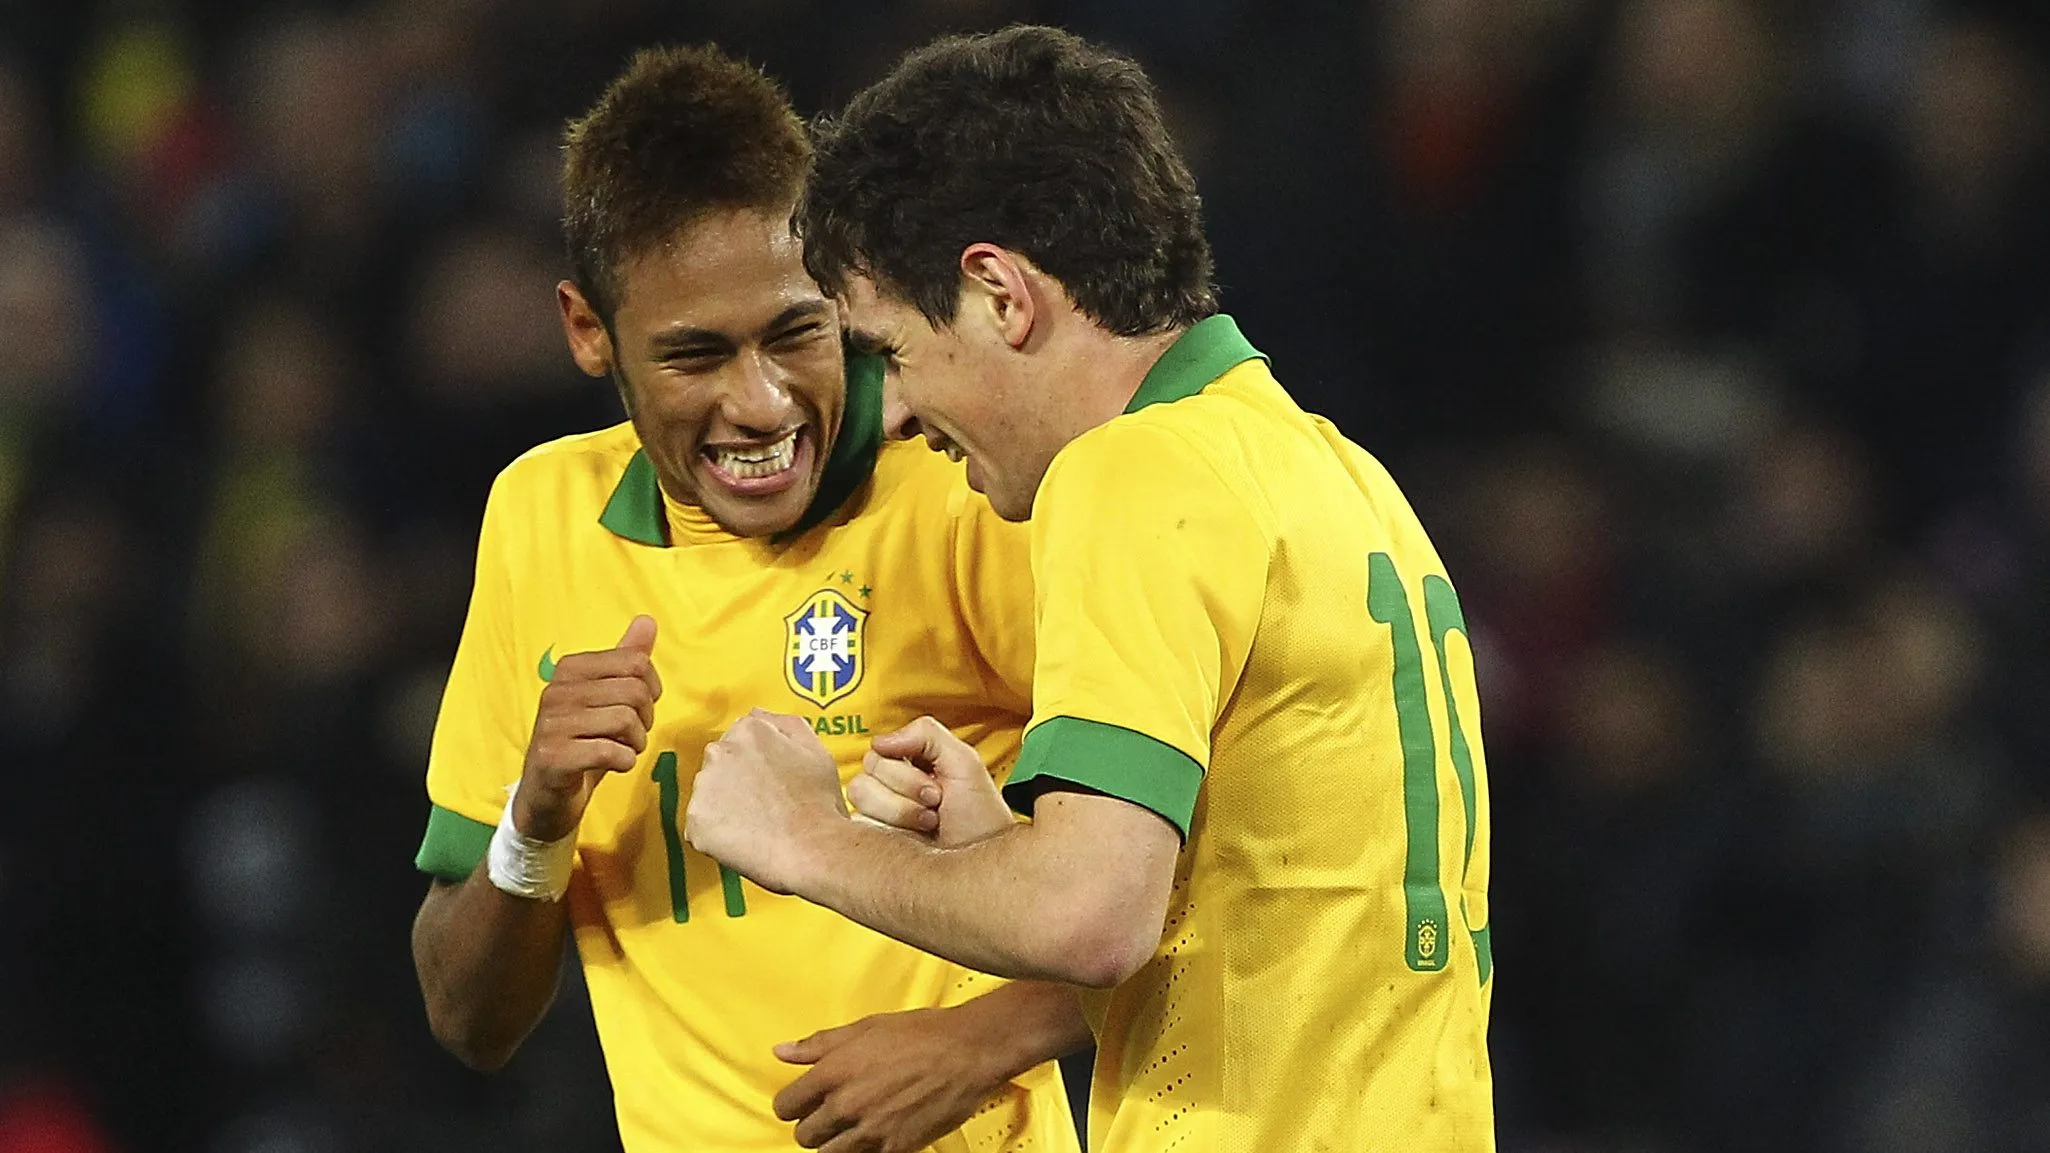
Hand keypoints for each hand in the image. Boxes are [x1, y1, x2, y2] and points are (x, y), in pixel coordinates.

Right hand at [514, 616, 661, 841]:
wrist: (549, 794)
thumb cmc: (583, 741)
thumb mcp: (607, 698)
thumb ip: (626, 659)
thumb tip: (647, 621)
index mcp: (571, 669)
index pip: (636, 663)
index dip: (650, 690)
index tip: (639, 709)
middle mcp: (556, 690)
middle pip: (634, 691)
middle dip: (645, 719)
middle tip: (631, 735)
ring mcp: (551, 723)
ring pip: (625, 720)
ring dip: (636, 742)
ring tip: (622, 749)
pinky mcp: (553, 756)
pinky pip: (611, 751)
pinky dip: (624, 761)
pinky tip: (614, 764)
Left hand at [686, 710, 846, 892]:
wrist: (813, 847)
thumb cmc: (819, 804)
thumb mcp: (815, 749)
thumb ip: (784, 723)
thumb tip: (760, 716)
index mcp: (750, 730)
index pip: (738, 740)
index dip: (755, 764)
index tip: (766, 781)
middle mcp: (720, 751)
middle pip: (719, 765)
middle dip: (735, 783)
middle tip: (763, 805)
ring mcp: (705, 786)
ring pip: (708, 795)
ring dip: (724, 808)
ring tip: (756, 824)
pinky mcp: (696, 820)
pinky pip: (700, 827)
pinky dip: (716, 835)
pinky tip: (743, 839)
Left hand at [772, 1008, 1007, 1151]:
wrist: (968, 1052)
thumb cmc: (921, 1034)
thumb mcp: (865, 1028)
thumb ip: (819, 1044)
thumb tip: (783, 1051)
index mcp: (834, 1072)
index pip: (786, 1105)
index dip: (792, 1104)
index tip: (802, 1102)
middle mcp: (846, 1105)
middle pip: (805, 1135)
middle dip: (814, 1125)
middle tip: (830, 1113)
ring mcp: (870, 1130)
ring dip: (835, 1142)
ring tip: (852, 1126)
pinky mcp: (895, 1149)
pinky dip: (864, 1151)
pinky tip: (875, 1133)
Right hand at [847, 717, 1013, 847]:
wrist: (979, 867)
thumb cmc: (981, 823)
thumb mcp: (965, 763)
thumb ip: (926, 734)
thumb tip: (880, 740)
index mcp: (915, 763)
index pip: (883, 747)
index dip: (908, 767)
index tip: (936, 785)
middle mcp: (894, 786)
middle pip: (870, 766)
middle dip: (908, 787)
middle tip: (935, 805)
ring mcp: (881, 812)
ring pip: (860, 791)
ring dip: (899, 808)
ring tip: (927, 823)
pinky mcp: (871, 838)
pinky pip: (856, 819)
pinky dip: (888, 825)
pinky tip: (911, 836)